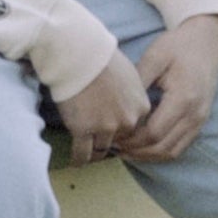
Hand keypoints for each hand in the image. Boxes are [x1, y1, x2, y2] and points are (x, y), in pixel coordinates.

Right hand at [58, 51, 152, 165]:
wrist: (80, 54)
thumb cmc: (102, 57)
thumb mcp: (129, 74)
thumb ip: (131, 93)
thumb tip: (124, 100)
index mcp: (141, 106)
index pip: (136, 127)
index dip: (123, 129)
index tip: (115, 132)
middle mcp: (127, 120)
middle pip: (121, 140)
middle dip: (111, 141)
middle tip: (100, 143)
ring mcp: (105, 128)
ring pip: (102, 150)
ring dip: (95, 154)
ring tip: (88, 157)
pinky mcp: (83, 130)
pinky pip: (82, 153)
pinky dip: (79, 160)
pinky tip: (76, 163)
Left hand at [115, 16, 217, 162]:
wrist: (207, 41)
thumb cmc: (179, 45)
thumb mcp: (155, 57)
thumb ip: (138, 81)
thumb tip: (117, 105)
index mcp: (183, 98)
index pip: (154, 132)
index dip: (131, 139)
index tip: (113, 134)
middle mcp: (195, 114)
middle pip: (162, 147)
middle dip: (136, 151)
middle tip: (113, 146)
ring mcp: (200, 120)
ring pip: (171, 152)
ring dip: (147, 156)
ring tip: (124, 150)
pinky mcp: (200, 121)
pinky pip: (180, 146)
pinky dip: (159, 152)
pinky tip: (142, 146)